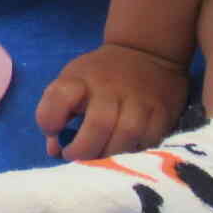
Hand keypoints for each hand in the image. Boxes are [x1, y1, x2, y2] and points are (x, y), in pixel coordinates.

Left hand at [33, 42, 189, 160]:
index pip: (60, 97)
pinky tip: (126, 152)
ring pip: (127, 136)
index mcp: (80, 79)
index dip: (50, 120)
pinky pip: (149, 142)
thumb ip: (57, 113)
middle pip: (98, 124)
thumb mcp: (73, 82)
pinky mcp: (162, 112)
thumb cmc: (99, 75)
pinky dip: (135, 153)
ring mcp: (139, 99)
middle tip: (78, 159)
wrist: (146, 53)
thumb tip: (54, 150)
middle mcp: (110, 87)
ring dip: (111, 155)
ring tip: (102, 160)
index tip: (53, 133)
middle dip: (84, 150)